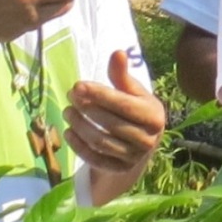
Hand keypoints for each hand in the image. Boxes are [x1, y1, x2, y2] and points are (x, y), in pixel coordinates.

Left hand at [65, 49, 165, 176]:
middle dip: (86, 109)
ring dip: (80, 126)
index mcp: (154, 116)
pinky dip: (79, 146)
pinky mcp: (120, 169)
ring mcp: (134, 157)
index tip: (77, 85)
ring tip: (67, 112)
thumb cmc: (134, 112)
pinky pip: (95, 159)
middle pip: (111, 124)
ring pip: (101, 142)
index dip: (99, 95)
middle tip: (70, 97)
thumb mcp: (132, 93)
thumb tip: (117, 53)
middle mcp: (149, 139)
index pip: (124, 105)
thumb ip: (122, 75)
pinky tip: (69, 132)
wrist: (139, 146)